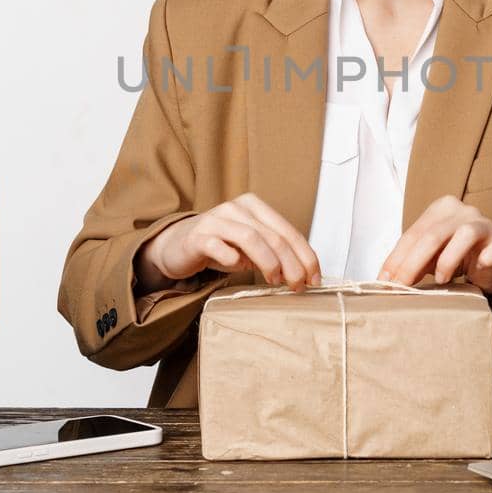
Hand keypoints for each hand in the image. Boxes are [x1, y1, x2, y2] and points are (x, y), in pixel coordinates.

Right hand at [138, 192, 321, 292]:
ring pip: (251, 238)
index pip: (288, 231)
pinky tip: (238, 269)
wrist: (177, 246)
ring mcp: (216, 220)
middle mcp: (236, 208)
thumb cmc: (219, 246)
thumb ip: (274, 253)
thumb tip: (303, 273)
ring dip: (268, 262)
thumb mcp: (251, 247)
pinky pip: (218, 246)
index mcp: (255, 206)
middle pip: (274, 236)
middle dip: (292, 264)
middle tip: (297, 286)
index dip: (305, 256)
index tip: (314, 279)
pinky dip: (232, 258)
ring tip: (274, 281)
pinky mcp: (197, 236)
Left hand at [375, 195, 491, 294]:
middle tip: (402, 286)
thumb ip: (409, 261)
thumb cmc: (455, 257)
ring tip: (440, 279)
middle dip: (413, 263)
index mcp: (441, 209)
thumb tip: (384, 281)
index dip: (396, 258)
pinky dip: (489, 255)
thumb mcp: (428, 257)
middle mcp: (463, 211)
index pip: (414, 233)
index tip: (384, 282)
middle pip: (433, 235)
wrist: (491, 266)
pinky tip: (481, 265)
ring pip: (465, 234)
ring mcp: (485, 224)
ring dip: (448, 259)